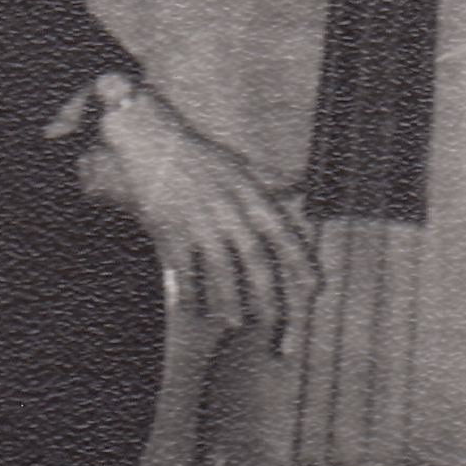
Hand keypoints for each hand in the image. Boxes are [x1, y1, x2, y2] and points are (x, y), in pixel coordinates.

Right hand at [75, 78, 317, 345]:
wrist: (152, 142)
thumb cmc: (198, 155)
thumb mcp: (239, 163)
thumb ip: (269, 177)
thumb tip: (299, 182)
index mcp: (248, 193)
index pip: (281, 232)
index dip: (299, 261)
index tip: (313, 287)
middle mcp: (227, 209)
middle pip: (253, 257)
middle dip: (266, 292)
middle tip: (275, 320)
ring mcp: (198, 221)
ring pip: (219, 268)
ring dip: (229, 299)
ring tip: (236, 322)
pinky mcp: (170, 229)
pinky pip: (184, 268)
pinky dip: (189, 291)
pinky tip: (193, 308)